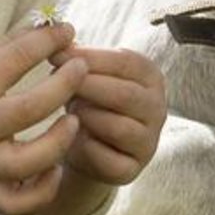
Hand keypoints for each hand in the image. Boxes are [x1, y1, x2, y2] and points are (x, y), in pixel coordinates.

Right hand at [0, 23, 87, 214]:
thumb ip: (1, 49)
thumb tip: (43, 26)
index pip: (16, 59)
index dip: (47, 39)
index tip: (66, 29)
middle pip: (33, 108)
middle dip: (66, 82)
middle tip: (81, 67)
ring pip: (33, 161)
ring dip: (62, 139)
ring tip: (73, 119)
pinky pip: (20, 202)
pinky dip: (43, 189)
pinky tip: (54, 166)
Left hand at [51, 45, 165, 186]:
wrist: (87, 147)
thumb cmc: (88, 100)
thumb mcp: (87, 74)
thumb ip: (77, 58)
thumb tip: (56, 44)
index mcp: (150, 77)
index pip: (126, 62)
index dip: (90, 57)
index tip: (57, 54)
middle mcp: (158, 109)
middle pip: (124, 94)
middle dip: (87, 86)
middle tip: (56, 83)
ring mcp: (148, 142)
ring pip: (118, 127)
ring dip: (87, 117)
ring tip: (69, 110)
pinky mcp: (132, 170)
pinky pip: (108, 159)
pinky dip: (85, 147)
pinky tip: (71, 138)